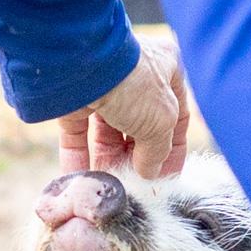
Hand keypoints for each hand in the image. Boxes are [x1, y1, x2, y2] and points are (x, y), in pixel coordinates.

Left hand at [57, 39, 188, 178]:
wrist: (84, 62)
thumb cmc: (134, 83)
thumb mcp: (162, 120)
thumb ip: (158, 151)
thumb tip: (148, 172)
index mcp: (166, 69)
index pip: (177, 117)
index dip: (173, 151)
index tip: (167, 177)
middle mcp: (134, 76)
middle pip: (139, 130)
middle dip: (137, 160)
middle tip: (137, 186)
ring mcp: (102, 87)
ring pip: (107, 136)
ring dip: (109, 163)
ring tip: (111, 187)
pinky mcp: (73, 100)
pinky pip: (78, 137)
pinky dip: (80, 160)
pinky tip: (85, 182)